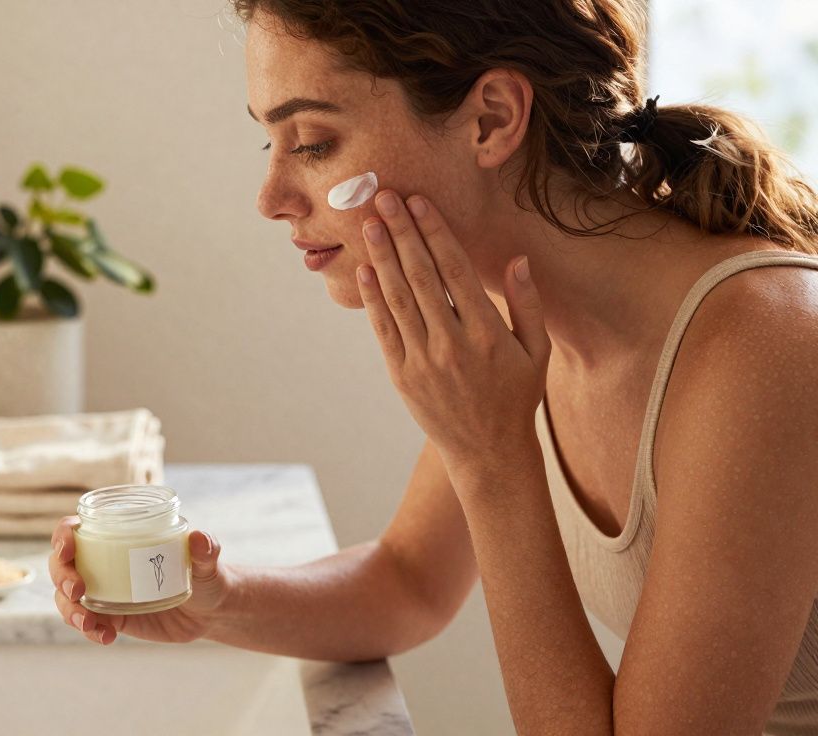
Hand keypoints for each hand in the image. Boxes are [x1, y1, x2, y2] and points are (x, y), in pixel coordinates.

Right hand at [48, 516, 230, 644]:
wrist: (210, 611)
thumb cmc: (206, 575)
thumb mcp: (206, 562)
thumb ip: (206, 549)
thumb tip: (200, 538)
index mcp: (117, 537)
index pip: (75, 529)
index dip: (62, 535)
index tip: (67, 548)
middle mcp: (103, 562)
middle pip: (61, 564)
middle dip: (61, 576)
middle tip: (79, 590)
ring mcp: (104, 591)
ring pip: (66, 598)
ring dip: (69, 610)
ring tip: (89, 623)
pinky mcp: (111, 617)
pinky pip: (87, 624)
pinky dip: (90, 632)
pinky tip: (107, 637)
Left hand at [354, 190, 549, 477]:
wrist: (488, 452)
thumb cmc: (516, 397)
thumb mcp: (537, 352)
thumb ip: (527, 305)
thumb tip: (519, 260)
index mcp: (488, 333)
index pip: (454, 271)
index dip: (434, 233)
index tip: (419, 202)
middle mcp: (452, 343)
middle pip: (421, 276)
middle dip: (402, 233)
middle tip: (384, 197)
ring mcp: (423, 360)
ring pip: (398, 298)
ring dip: (382, 257)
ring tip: (370, 223)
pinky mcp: (402, 375)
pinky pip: (384, 330)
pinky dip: (373, 298)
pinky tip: (365, 269)